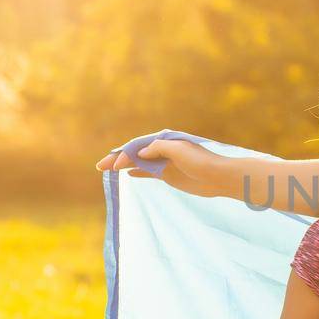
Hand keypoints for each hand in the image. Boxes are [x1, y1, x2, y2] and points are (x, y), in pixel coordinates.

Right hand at [96, 138, 220, 191]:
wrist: (218, 177)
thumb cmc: (201, 162)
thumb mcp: (179, 151)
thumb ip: (159, 149)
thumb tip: (140, 153)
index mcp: (164, 140)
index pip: (138, 146)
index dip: (124, 154)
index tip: (115, 165)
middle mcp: (162, 150)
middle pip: (135, 154)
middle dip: (117, 159)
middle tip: (100, 166)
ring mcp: (165, 163)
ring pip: (139, 163)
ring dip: (123, 166)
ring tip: (106, 169)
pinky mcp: (169, 175)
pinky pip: (148, 172)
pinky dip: (137, 172)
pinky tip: (127, 174)